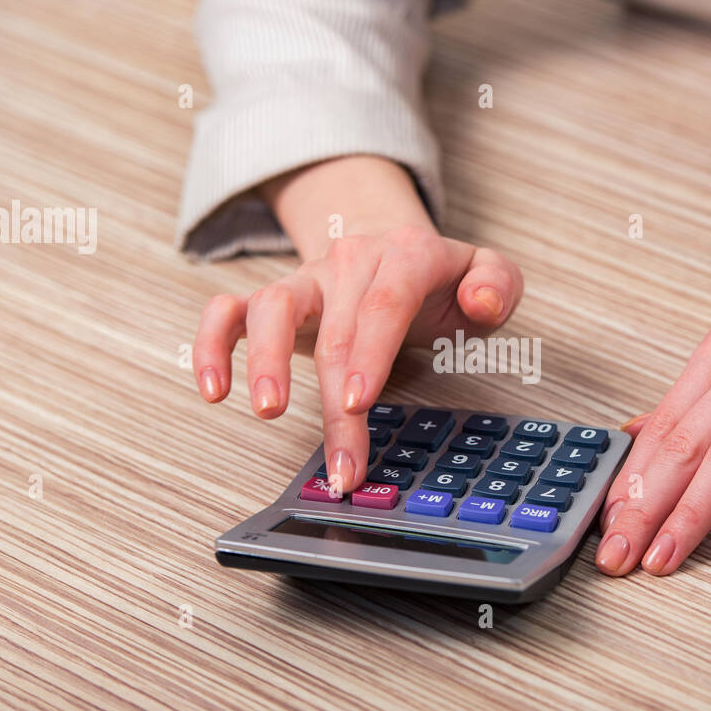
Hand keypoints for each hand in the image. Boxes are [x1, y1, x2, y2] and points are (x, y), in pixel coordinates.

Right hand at [192, 224, 522, 494]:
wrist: (394, 247)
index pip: (383, 304)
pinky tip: (212, 388)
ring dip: (265, 360)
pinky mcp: (274, 298)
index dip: (369, 353)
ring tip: (266, 411)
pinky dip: (212, 344)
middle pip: (335, 331)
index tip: (358, 404)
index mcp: (404, 255)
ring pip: (272, 307)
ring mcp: (306, 279)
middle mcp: (349, 261)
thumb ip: (498, 285)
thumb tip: (482, 302)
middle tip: (341, 464)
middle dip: (334, 405)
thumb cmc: (440, 280)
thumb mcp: (487, 275)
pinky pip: (227, 311)